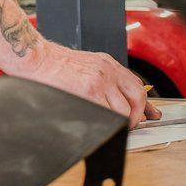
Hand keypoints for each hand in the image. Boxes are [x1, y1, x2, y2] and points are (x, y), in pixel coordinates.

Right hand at [18, 41, 161, 128]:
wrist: (35, 58)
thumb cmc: (53, 64)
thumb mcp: (85, 64)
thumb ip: (103, 78)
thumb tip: (115, 98)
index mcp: (107, 63)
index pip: (136, 85)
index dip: (145, 104)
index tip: (150, 114)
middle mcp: (107, 70)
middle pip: (138, 98)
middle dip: (137, 116)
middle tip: (129, 125)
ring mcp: (100, 81)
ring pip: (124, 111)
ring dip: (121, 124)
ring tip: (111, 127)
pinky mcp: (89, 92)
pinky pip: (108, 115)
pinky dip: (107, 124)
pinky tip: (99, 125)